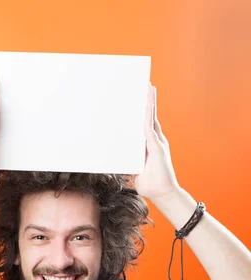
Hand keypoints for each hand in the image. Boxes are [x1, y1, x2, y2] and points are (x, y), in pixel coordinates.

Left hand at [133, 84, 180, 202]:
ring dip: (149, 103)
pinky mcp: (157, 147)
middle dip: (147, 101)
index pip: (144, 124)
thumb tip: (118, 159)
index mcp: (149, 145)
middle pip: (150, 117)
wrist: (162, 194)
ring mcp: (157, 143)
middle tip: (144, 84)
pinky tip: (146, 104)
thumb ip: (130, 161)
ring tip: (147, 87)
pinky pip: (150, 128)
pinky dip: (149, 115)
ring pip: (152, 119)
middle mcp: (155, 141)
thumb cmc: (150, 184)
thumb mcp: (136, 169)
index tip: (137, 98)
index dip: (142, 111)